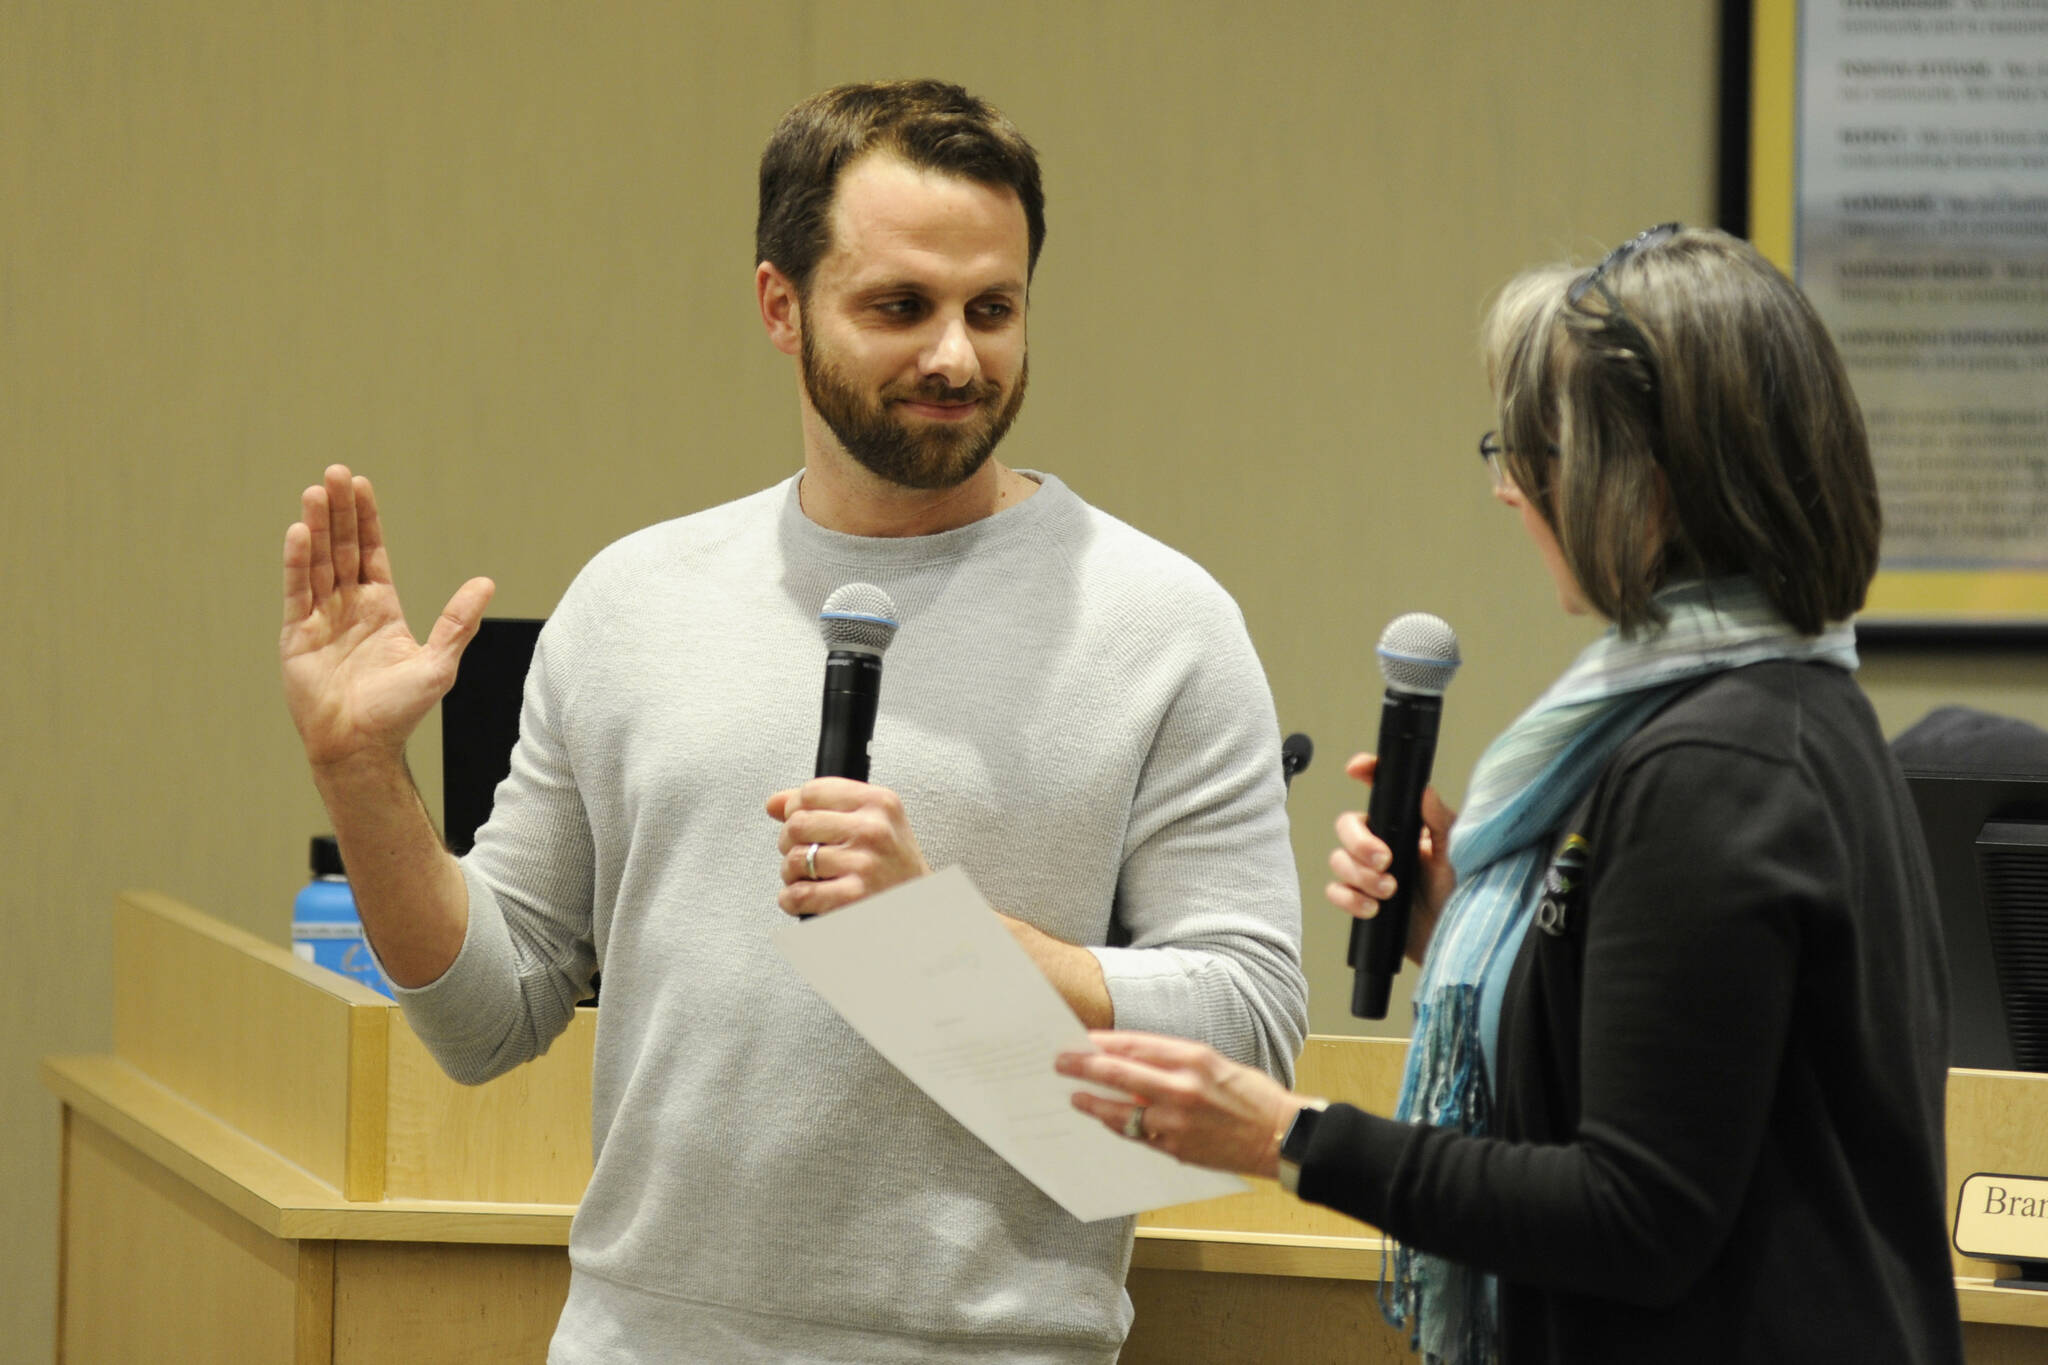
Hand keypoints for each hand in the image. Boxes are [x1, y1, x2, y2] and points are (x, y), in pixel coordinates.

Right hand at [280, 465, 494, 772]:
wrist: (361, 746)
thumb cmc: (400, 711)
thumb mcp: (439, 663)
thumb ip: (459, 622)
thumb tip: (487, 582)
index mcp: (381, 610)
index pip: (371, 553)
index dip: (367, 520)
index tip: (362, 485)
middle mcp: (349, 608)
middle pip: (343, 548)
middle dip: (341, 511)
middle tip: (335, 472)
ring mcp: (321, 619)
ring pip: (318, 562)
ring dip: (318, 527)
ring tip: (317, 491)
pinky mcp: (297, 635)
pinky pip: (298, 591)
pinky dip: (298, 561)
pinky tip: (300, 532)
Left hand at [767, 778, 931, 915]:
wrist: (924, 912)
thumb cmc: (895, 869)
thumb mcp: (873, 823)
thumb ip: (824, 806)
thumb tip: (774, 803)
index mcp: (879, 803)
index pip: (812, 791)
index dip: (796, 809)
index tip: (803, 824)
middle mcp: (873, 829)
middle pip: (797, 823)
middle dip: (789, 843)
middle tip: (804, 854)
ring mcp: (864, 863)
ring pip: (794, 859)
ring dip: (792, 874)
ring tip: (810, 878)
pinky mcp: (853, 898)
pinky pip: (799, 894)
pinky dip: (792, 899)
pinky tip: (805, 898)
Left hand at [1057, 1031, 1304, 1177]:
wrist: (1280, 1137)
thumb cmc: (1253, 1097)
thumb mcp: (1216, 1063)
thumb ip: (1175, 1061)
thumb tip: (1134, 1058)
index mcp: (1194, 1059)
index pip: (1136, 1044)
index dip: (1104, 1041)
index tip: (1083, 1039)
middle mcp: (1181, 1088)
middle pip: (1119, 1074)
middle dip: (1085, 1067)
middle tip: (1062, 1062)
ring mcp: (1177, 1122)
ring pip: (1122, 1111)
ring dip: (1094, 1103)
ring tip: (1076, 1097)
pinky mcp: (1177, 1149)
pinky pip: (1138, 1136)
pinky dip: (1119, 1126)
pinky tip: (1105, 1119)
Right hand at [1326, 751, 1457, 965]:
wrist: (1456, 941)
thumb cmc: (1464, 895)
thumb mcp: (1458, 855)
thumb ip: (1441, 823)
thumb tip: (1425, 792)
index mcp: (1408, 828)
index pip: (1383, 792)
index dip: (1366, 773)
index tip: (1357, 768)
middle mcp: (1385, 845)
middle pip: (1348, 825)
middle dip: (1359, 842)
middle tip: (1384, 860)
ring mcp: (1370, 873)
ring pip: (1339, 859)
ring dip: (1359, 875)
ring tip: (1389, 891)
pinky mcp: (1361, 900)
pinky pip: (1336, 891)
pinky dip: (1349, 899)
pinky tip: (1373, 908)